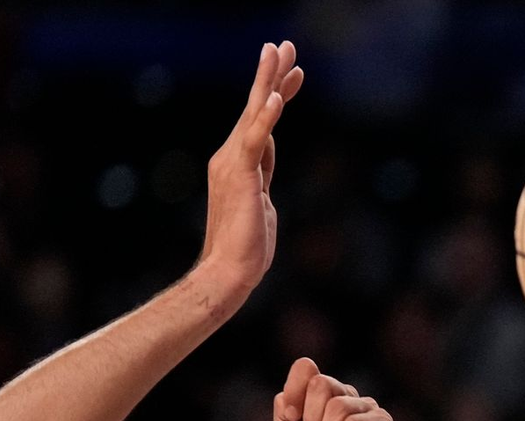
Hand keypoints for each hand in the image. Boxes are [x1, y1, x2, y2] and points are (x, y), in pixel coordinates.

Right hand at [198, 41, 302, 294]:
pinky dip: (265, 119)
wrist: (229, 272)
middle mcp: (230, 157)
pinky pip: (255, 142)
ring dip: (268, 81)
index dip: (277, 96)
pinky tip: (275, 98)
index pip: (262, 123)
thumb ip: (262, 178)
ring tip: (280, 52)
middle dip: (271, 75)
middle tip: (284, 44)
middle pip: (255, 108)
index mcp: (238, 165)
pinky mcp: (241, 176)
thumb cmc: (246, 249)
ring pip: (254, 115)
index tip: (295, 74)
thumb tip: (265, 163)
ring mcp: (233, 164)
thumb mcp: (261, 205)